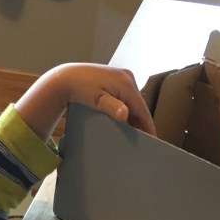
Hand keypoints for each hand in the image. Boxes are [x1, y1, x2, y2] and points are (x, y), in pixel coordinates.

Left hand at [14, 62, 156, 140]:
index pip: (142, 109)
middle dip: (140, 123)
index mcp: (126, 83)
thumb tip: (125, 114)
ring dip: (133, 117)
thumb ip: (111, 107)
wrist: (66, 78)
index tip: (152, 142)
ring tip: (134, 135)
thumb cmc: (80, 90)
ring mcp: (123, 77)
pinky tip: (124, 122)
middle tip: (142, 142)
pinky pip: (126, 98)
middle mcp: (128, 77)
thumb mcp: (96, 100)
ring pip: (132, 102)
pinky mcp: (116, 79)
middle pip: (139, 106)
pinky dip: (126, 110)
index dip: (147, 126)